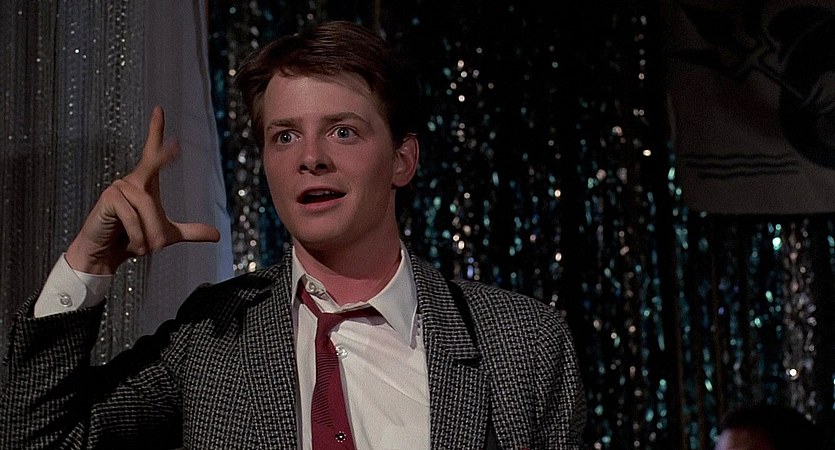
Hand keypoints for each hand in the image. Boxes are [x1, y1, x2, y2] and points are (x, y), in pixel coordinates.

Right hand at [65, 106, 220, 274]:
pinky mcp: (109, 199)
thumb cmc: (133, 239)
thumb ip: (191, 232)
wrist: (107, 254)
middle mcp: (132, 180)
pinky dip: (138, 237)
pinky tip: (131, 245)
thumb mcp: (167, 235)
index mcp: (145, 184)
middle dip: (165, 156)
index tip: (159, 109)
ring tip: (144, 247)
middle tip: (173, 143)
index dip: (156, 131)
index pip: (152, 153)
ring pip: (148, 209)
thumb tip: (217, 235)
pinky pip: (133, 218)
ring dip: (150, 236)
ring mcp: (118, 187)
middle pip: (154, 164)